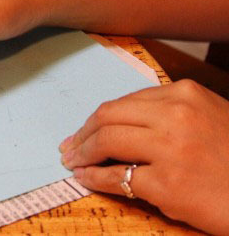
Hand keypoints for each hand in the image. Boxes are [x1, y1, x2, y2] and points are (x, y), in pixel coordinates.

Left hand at [59, 79, 228, 233]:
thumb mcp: (207, 116)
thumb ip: (166, 111)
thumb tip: (116, 122)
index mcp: (183, 93)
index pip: (123, 102)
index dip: (97, 118)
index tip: (83, 129)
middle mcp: (175, 115)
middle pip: (107, 117)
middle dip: (82, 133)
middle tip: (69, 146)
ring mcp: (170, 149)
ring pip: (106, 142)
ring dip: (82, 153)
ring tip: (73, 162)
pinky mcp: (167, 183)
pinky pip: (116, 177)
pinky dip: (94, 178)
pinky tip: (86, 179)